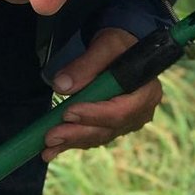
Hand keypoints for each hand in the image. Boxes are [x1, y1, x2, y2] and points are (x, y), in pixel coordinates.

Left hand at [45, 29, 161, 161]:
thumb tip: (61, 85)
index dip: (94, 114)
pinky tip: (53, 149)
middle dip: (77, 133)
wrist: (121, 50)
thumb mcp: (105, 46)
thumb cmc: (118, 46)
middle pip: (109, 129)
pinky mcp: (114, 127)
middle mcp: (141, 112)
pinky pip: (94, 136)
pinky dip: (74, 142)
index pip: (121, 110)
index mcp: (147, 91)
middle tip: (50, 137)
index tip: (68, 112)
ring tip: (47, 147)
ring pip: (100, 136)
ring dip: (72, 141)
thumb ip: (86, 64)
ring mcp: (128, 122)